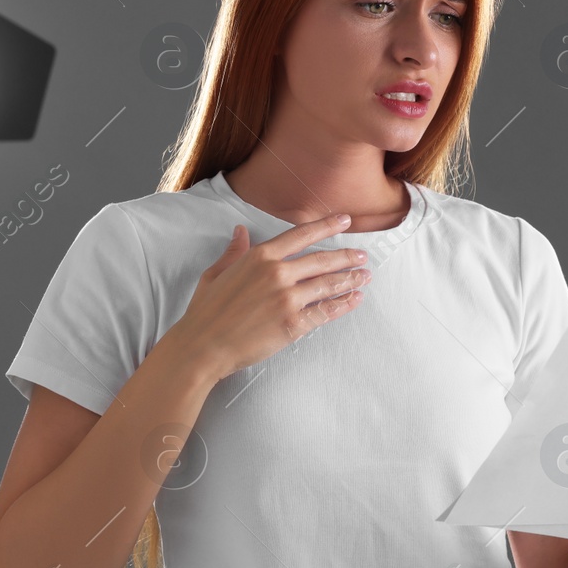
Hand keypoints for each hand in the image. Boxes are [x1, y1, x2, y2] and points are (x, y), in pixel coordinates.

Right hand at [168, 213, 371, 382]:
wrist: (202, 346)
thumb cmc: (205, 311)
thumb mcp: (215, 273)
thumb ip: (234, 252)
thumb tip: (241, 231)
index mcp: (259, 257)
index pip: (301, 235)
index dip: (326, 226)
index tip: (345, 221)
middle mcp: (277, 273)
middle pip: (322, 260)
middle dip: (347, 257)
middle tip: (363, 256)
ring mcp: (287, 299)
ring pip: (328, 285)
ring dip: (350, 280)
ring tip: (364, 277)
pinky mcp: (293, 324)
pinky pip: (325, 311)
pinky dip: (343, 305)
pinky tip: (354, 300)